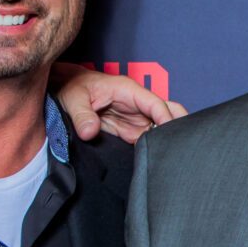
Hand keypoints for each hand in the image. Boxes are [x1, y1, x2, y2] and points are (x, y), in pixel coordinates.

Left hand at [52, 63, 187, 143]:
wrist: (65, 90)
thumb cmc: (72, 87)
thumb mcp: (73, 99)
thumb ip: (82, 115)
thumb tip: (91, 132)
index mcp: (128, 90)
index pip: (156, 104)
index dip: (166, 119)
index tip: (171, 136)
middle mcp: (137, 103)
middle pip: (168, 112)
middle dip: (178, 126)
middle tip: (182, 146)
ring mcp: (135, 116)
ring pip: (161, 127)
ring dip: (165, 139)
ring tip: (170, 156)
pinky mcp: (130, 128)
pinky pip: (148, 137)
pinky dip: (154, 146)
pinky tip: (156, 158)